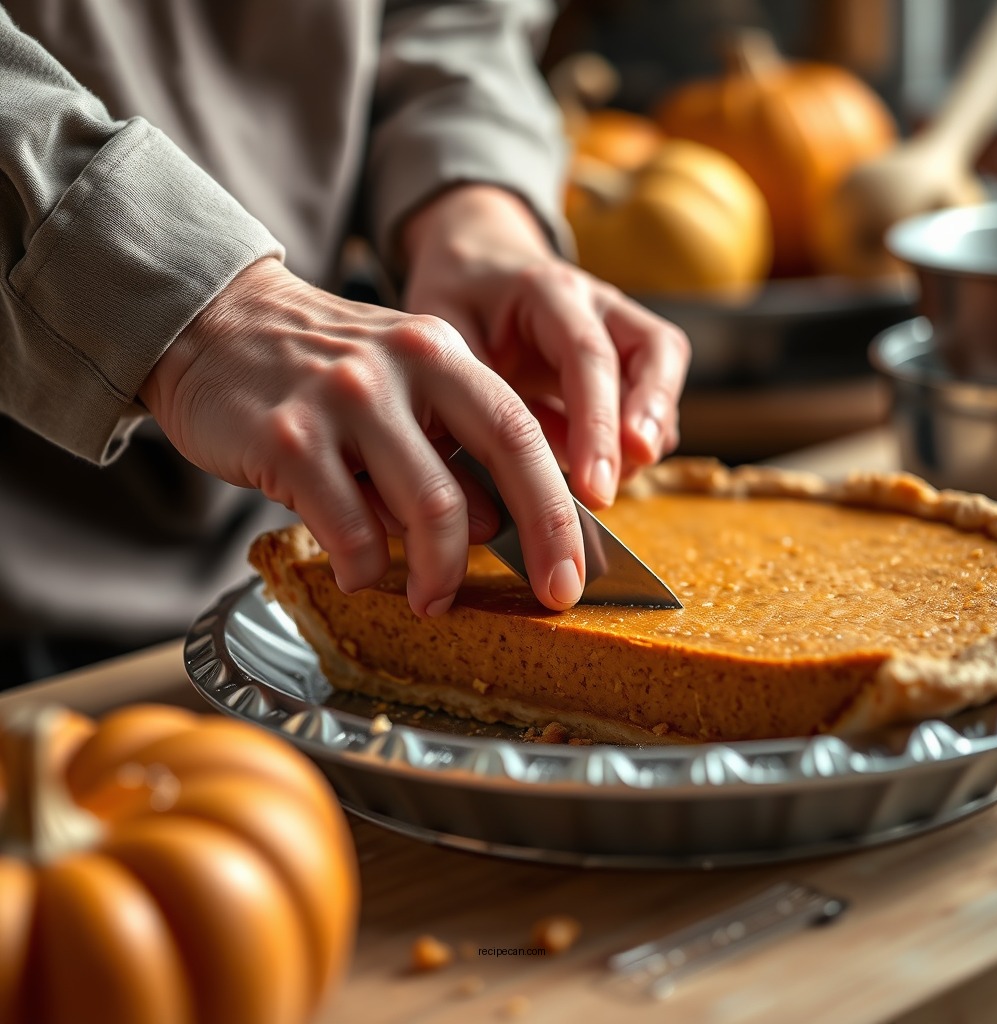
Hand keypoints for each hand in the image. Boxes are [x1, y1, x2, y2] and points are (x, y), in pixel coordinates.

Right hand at [138, 258, 584, 616]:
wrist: (212, 324)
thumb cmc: (316, 371)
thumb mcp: (399, 383)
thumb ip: (447, 444)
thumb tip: (494, 525)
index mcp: (441, 353)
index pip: (520, 432)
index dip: (559, 507)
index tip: (575, 569)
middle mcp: (402, 367)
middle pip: (497, 463)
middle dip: (539, 540)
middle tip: (544, 598)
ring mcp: (344, 399)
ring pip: (427, 507)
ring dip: (439, 572)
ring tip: (430, 599)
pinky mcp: (287, 438)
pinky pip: (348, 527)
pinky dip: (363, 566)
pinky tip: (359, 574)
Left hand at [401, 185, 689, 508]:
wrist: (474, 265)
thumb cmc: (455, 303)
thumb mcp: (444, 342)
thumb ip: (482, 397)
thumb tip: (521, 474)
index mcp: (546, 290)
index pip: (587, 355)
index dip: (596, 424)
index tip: (593, 486)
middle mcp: (596, 300)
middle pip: (654, 351)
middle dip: (645, 424)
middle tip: (618, 486)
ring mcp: (619, 322)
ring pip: (665, 366)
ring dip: (652, 428)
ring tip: (618, 482)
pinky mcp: (625, 352)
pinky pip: (653, 390)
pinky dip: (643, 431)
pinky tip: (616, 469)